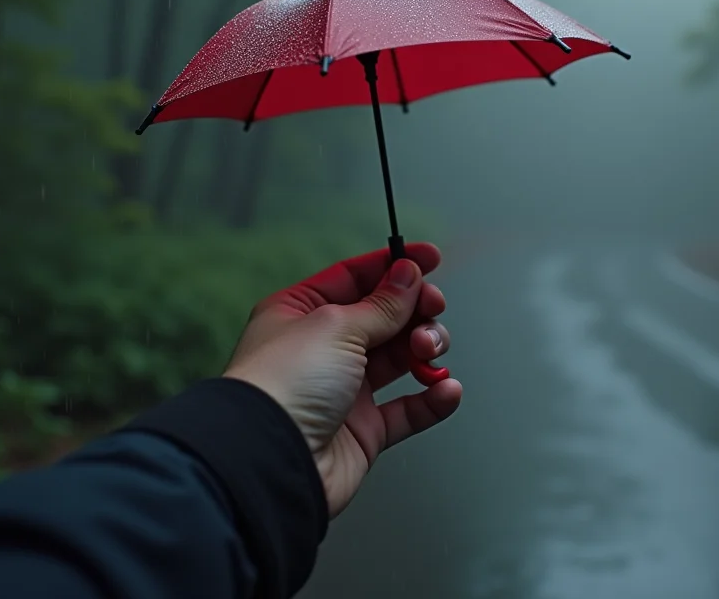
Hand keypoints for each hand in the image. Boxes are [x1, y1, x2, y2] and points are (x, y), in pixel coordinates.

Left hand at [223, 243, 462, 517]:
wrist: (272, 459)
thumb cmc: (284, 385)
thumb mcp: (336, 326)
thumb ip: (381, 304)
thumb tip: (408, 276)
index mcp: (302, 313)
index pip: (355, 277)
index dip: (394, 266)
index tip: (430, 259)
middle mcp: (322, 350)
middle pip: (385, 318)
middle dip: (415, 311)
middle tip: (432, 309)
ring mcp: (345, 391)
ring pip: (401, 359)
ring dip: (425, 349)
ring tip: (427, 352)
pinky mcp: (363, 431)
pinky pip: (408, 410)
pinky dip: (432, 399)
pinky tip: (445, 389)